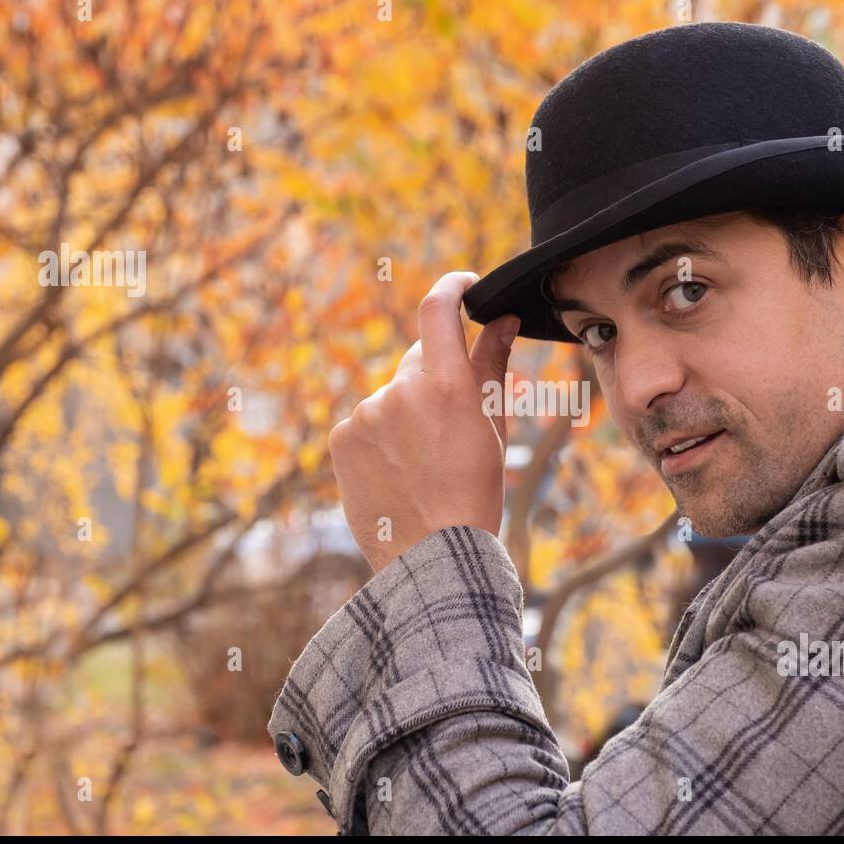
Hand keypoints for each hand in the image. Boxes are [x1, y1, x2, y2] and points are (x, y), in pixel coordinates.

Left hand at [327, 272, 520, 572]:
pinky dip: (380, 438)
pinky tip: (396, 473)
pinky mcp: (341, 437)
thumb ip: (492, 365)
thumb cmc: (474, 493)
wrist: (431, 556)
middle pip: (418, 362)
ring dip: (407, 416)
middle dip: (436, 381)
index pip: (439, 309)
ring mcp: (365, 414)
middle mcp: (400, 391)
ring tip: (422, 466)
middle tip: (451, 428)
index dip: (451, 288)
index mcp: (446, 386)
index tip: (464, 287)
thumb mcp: (492, 428)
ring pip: (392, 398)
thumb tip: (502, 320)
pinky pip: (365, 424)